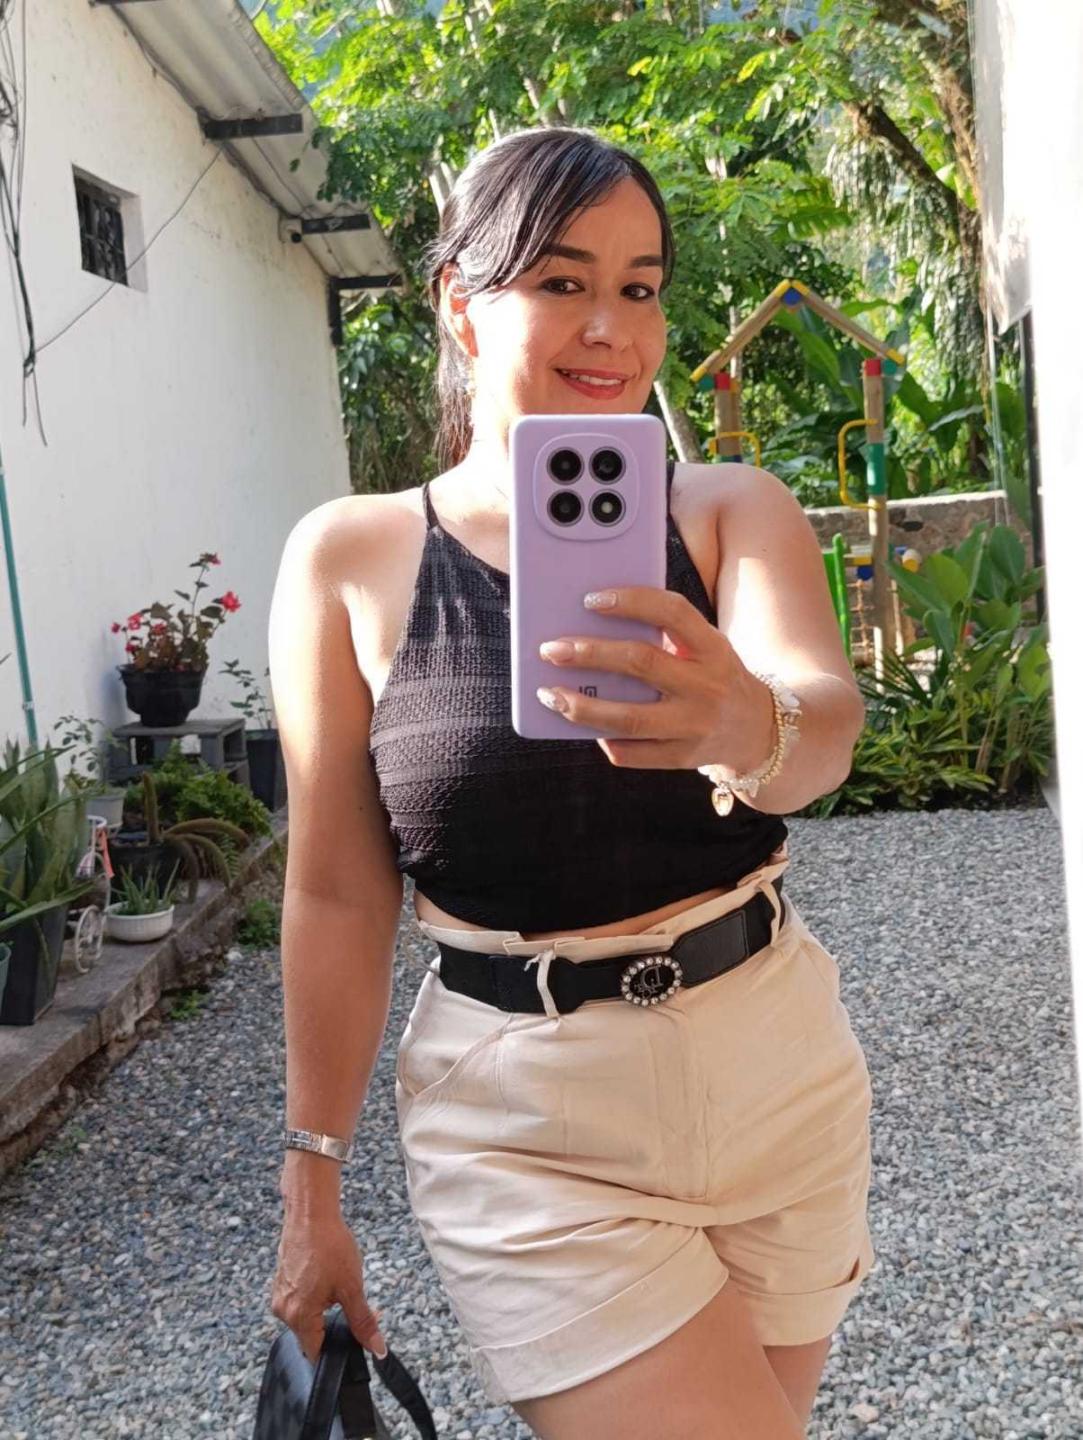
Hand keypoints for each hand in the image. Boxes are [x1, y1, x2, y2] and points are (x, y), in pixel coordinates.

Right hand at [271, 1207, 387, 1365]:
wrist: (311, 1213)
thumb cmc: (329, 1246)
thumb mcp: (352, 1287)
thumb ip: (363, 1322)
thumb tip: (377, 1349)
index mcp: (298, 1316)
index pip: (316, 1354)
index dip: (337, 1352)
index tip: (354, 1341)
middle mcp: (284, 1310)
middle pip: (312, 1335)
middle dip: (337, 1327)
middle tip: (358, 1307)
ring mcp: (281, 1295)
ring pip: (307, 1317)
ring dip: (327, 1311)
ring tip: (343, 1287)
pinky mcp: (282, 1282)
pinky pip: (300, 1301)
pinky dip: (317, 1297)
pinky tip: (329, 1279)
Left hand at [537, 586, 775, 772]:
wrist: (758, 731)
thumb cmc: (715, 677)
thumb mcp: (706, 648)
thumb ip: (665, 636)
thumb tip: (593, 626)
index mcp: (712, 648)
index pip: (672, 613)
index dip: (630, 602)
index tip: (590, 600)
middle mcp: (706, 685)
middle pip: (640, 663)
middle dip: (589, 654)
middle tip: (551, 650)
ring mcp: (695, 725)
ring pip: (629, 717)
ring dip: (581, 707)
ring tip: (549, 695)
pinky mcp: (682, 757)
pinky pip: (631, 752)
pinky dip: (603, 739)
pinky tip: (585, 728)